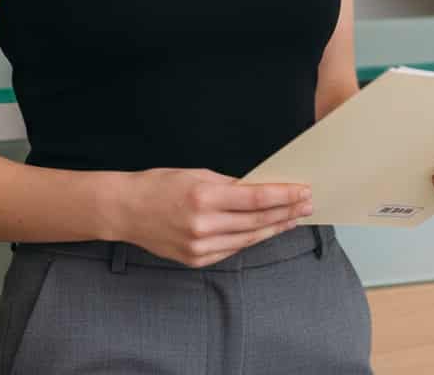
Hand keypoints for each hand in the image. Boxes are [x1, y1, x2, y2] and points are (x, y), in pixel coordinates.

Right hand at [119, 168, 313, 267]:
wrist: (126, 210)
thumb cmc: (159, 185)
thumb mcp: (195, 173)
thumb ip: (228, 184)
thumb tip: (258, 189)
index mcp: (203, 196)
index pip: (255, 198)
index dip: (283, 195)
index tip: (303, 191)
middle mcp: (203, 224)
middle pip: (256, 221)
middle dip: (286, 211)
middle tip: (307, 204)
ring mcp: (199, 246)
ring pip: (248, 238)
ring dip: (274, 228)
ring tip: (294, 218)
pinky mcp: (196, 259)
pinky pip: (232, 249)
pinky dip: (251, 239)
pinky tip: (266, 231)